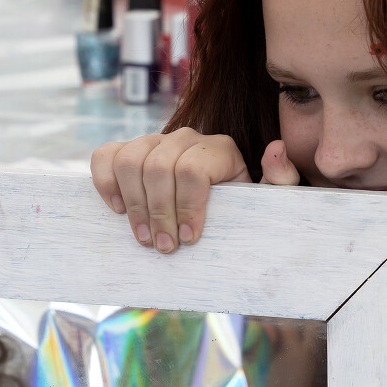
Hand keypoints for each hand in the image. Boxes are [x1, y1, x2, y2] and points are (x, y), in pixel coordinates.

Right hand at [91, 135, 299, 252]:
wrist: (220, 211)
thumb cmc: (244, 211)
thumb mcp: (269, 200)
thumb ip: (281, 178)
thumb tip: (276, 148)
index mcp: (219, 148)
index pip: (192, 168)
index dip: (186, 206)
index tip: (189, 239)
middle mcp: (186, 138)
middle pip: (158, 168)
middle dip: (158, 213)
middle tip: (164, 247)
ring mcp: (154, 142)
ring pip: (129, 161)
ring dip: (134, 205)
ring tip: (144, 238)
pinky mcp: (129, 152)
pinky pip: (105, 156)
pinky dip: (105, 183)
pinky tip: (119, 210)